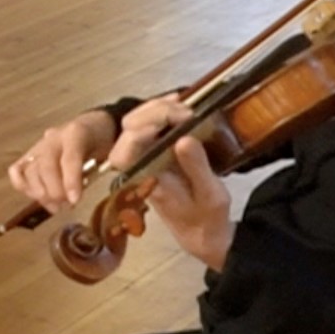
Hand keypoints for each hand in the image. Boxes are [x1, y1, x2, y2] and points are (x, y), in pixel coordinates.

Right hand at [9, 107, 119, 213]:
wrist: (92, 128)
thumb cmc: (102, 142)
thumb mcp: (109, 152)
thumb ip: (100, 169)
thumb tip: (81, 194)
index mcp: (76, 133)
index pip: (69, 158)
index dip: (70, 181)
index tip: (75, 201)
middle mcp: (53, 138)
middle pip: (45, 166)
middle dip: (54, 191)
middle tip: (66, 206)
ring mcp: (38, 146)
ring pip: (30, 171)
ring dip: (40, 194)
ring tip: (56, 206)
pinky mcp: (29, 155)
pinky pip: (16, 170)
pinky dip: (22, 185)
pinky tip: (37, 197)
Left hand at [103, 96, 233, 268]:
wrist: (201, 231)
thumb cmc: (205, 217)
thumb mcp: (210, 195)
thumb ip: (196, 168)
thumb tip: (184, 138)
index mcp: (145, 179)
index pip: (124, 153)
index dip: (140, 131)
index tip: (171, 122)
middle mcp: (138, 165)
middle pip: (127, 129)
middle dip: (153, 112)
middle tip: (186, 111)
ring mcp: (144, 155)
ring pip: (136, 122)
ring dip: (157, 108)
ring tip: (185, 104)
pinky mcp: (155, 150)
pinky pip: (150, 124)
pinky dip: (163, 110)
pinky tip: (180, 102)